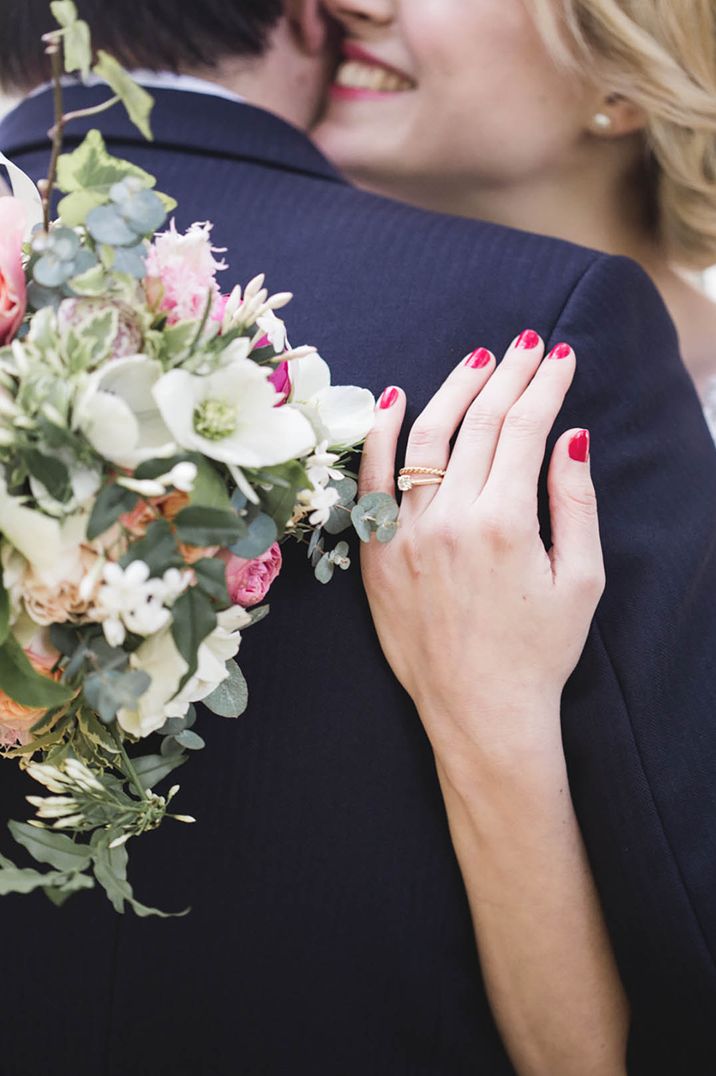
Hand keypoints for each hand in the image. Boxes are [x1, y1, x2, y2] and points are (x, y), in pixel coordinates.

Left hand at [359, 334, 604, 775]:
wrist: (481, 712)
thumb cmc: (539, 653)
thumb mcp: (581, 581)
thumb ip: (576, 502)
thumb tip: (571, 436)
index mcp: (505, 524)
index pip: (525, 428)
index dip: (545, 385)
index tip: (560, 357)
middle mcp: (449, 521)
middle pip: (479, 423)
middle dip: (508, 376)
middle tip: (526, 346)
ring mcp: (406, 536)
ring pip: (425, 440)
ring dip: (453, 391)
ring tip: (478, 362)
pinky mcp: (377, 555)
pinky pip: (370, 483)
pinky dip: (379, 437)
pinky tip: (394, 400)